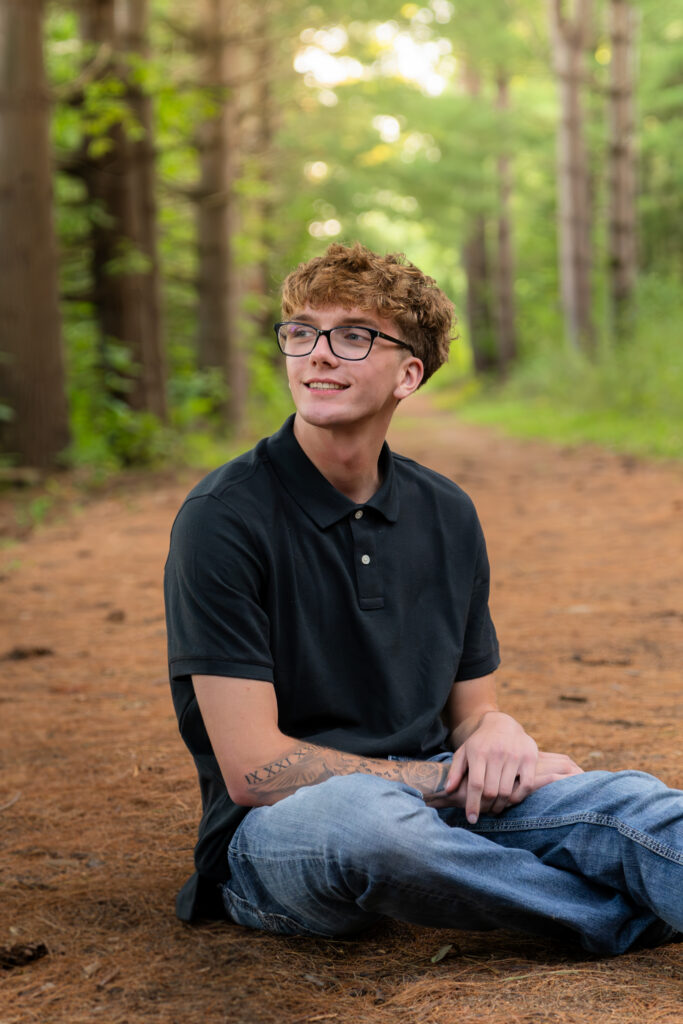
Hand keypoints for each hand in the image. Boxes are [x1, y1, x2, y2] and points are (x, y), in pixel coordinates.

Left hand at [425, 746, 582, 814]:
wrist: (502, 724)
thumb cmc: (480, 743)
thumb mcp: (463, 752)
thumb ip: (455, 771)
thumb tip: (447, 790)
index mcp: (479, 752)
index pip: (476, 784)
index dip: (473, 804)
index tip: (471, 819)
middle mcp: (497, 753)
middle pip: (492, 791)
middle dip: (486, 807)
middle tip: (483, 813)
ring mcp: (515, 755)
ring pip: (507, 791)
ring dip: (500, 805)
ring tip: (494, 809)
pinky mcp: (530, 758)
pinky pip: (526, 786)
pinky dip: (518, 797)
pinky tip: (510, 800)